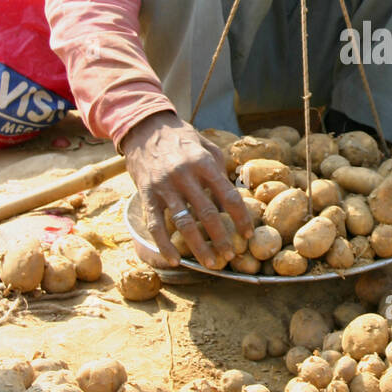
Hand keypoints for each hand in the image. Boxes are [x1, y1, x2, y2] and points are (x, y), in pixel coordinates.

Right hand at [122, 111, 253, 268]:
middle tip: (231, 256)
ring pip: (184, 223)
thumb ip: (220, 167)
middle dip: (221, 238)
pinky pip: (155, 224)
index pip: (228, 195)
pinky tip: (175, 260)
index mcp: (204, 163)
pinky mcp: (146, 194)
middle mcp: (185, 175)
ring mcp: (164, 186)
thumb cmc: (180, 138)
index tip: (248, 234)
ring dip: (198, 247)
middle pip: (208, 213)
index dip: (241, 217)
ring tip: (210, 263)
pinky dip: (165, 245)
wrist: (143, 127)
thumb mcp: (205, 144)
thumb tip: (233, 192)